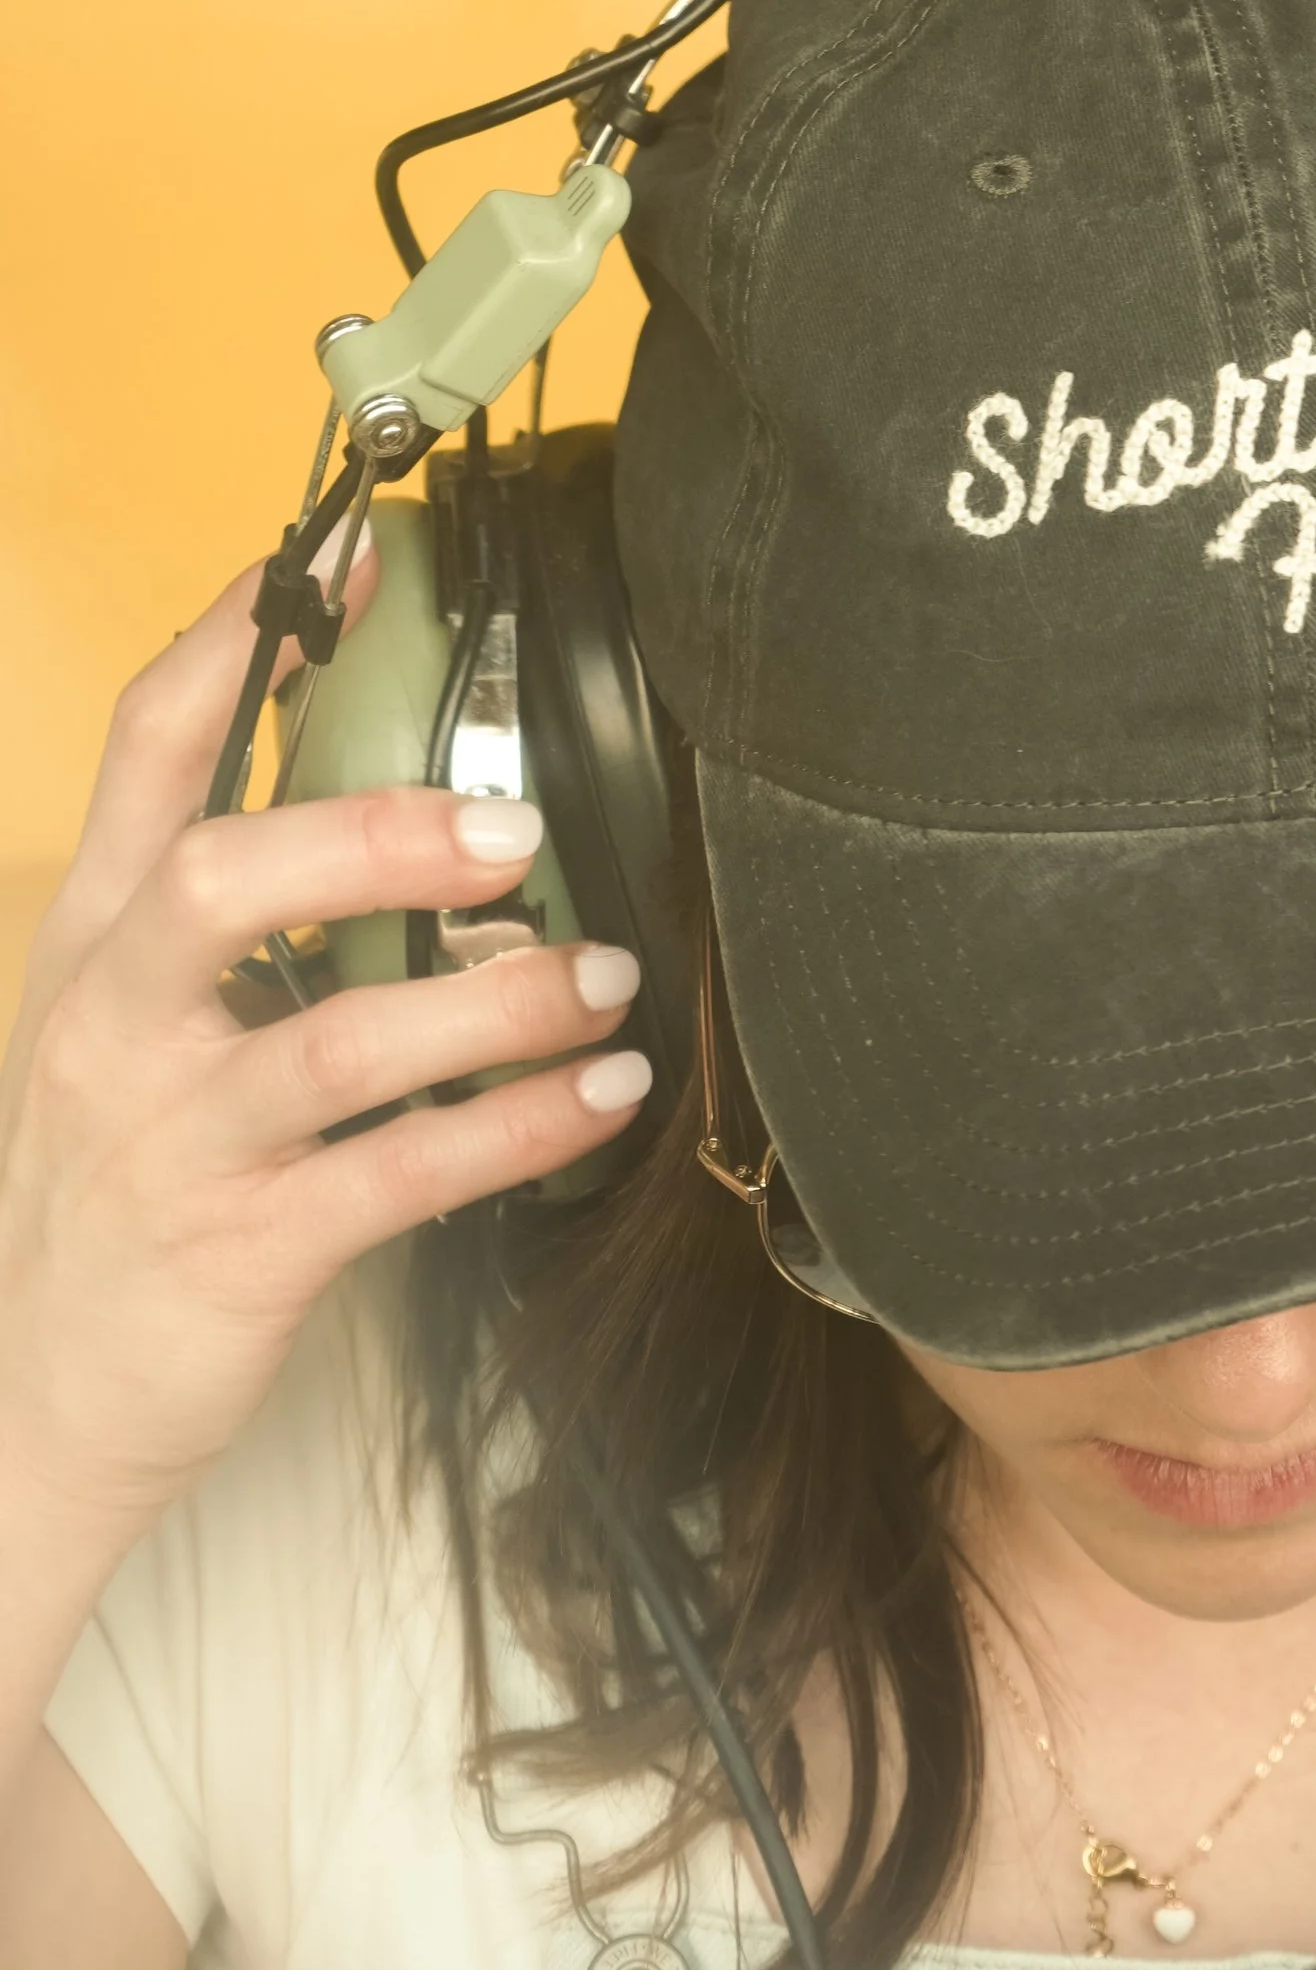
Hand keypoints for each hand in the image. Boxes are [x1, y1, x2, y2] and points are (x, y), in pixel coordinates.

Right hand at [0, 543, 651, 1553]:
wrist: (29, 1410)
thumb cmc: (112, 1185)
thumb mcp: (129, 1026)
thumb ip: (225, 915)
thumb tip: (389, 799)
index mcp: (95, 945)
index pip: (147, 753)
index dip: (240, 645)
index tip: (344, 559)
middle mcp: (121, 1027)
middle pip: (225, 879)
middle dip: (373, 838)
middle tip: (511, 827)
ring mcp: (177, 1141)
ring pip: (340, 1039)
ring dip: (495, 998)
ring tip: (604, 972)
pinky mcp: (245, 1251)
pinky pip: (403, 1176)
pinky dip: (518, 1126)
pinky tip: (604, 1094)